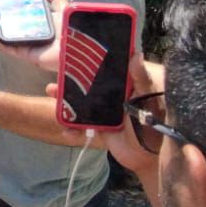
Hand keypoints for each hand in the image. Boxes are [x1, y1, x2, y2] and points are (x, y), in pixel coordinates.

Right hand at [0, 0, 67, 71]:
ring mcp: (27, 43)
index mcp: (38, 22)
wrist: (77, 47)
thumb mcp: (63, 9)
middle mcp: (30, 32)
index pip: (17, 13)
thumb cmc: (72, 28)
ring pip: (4, 35)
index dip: (5, 6)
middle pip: (7, 24)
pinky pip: (8, 48)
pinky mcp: (25, 54)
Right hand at [40, 54, 162, 164]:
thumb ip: (141, 78)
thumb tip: (136, 54)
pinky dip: (72, 130)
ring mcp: (104, 112)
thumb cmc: (154, 121)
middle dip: (70, 79)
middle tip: (57, 73)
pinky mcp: (98, 129)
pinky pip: (81, 127)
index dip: (91, 60)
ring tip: (52, 92)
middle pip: (88, 84)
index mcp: (124, 84)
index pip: (106, 68)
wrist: (150, 155)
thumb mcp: (148, 97)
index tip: (74, 51)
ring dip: (65, 100)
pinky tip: (66, 131)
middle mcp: (112, 96)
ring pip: (80, 103)